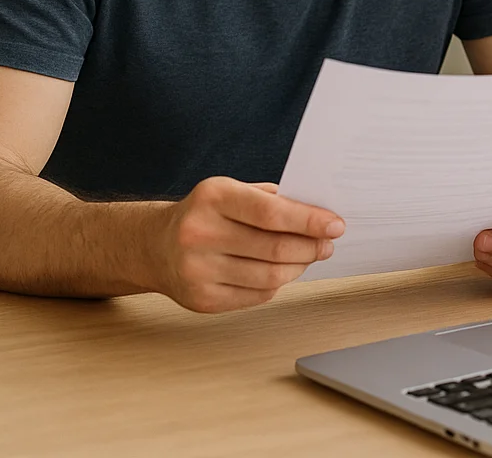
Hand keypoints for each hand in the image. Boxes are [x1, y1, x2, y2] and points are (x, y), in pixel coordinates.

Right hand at [152, 178, 343, 312]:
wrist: (155, 246)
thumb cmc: (206, 215)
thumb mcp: (233, 191)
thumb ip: (274, 200)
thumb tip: (321, 215)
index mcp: (212, 197)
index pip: (272, 213)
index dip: (310, 221)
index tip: (336, 225)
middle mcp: (200, 234)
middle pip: (275, 248)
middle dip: (311, 247)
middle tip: (327, 244)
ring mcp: (198, 270)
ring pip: (270, 276)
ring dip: (299, 267)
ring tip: (308, 257)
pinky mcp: (202, 300)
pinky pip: (257, 295)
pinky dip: (277, 284)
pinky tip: (280, 272)